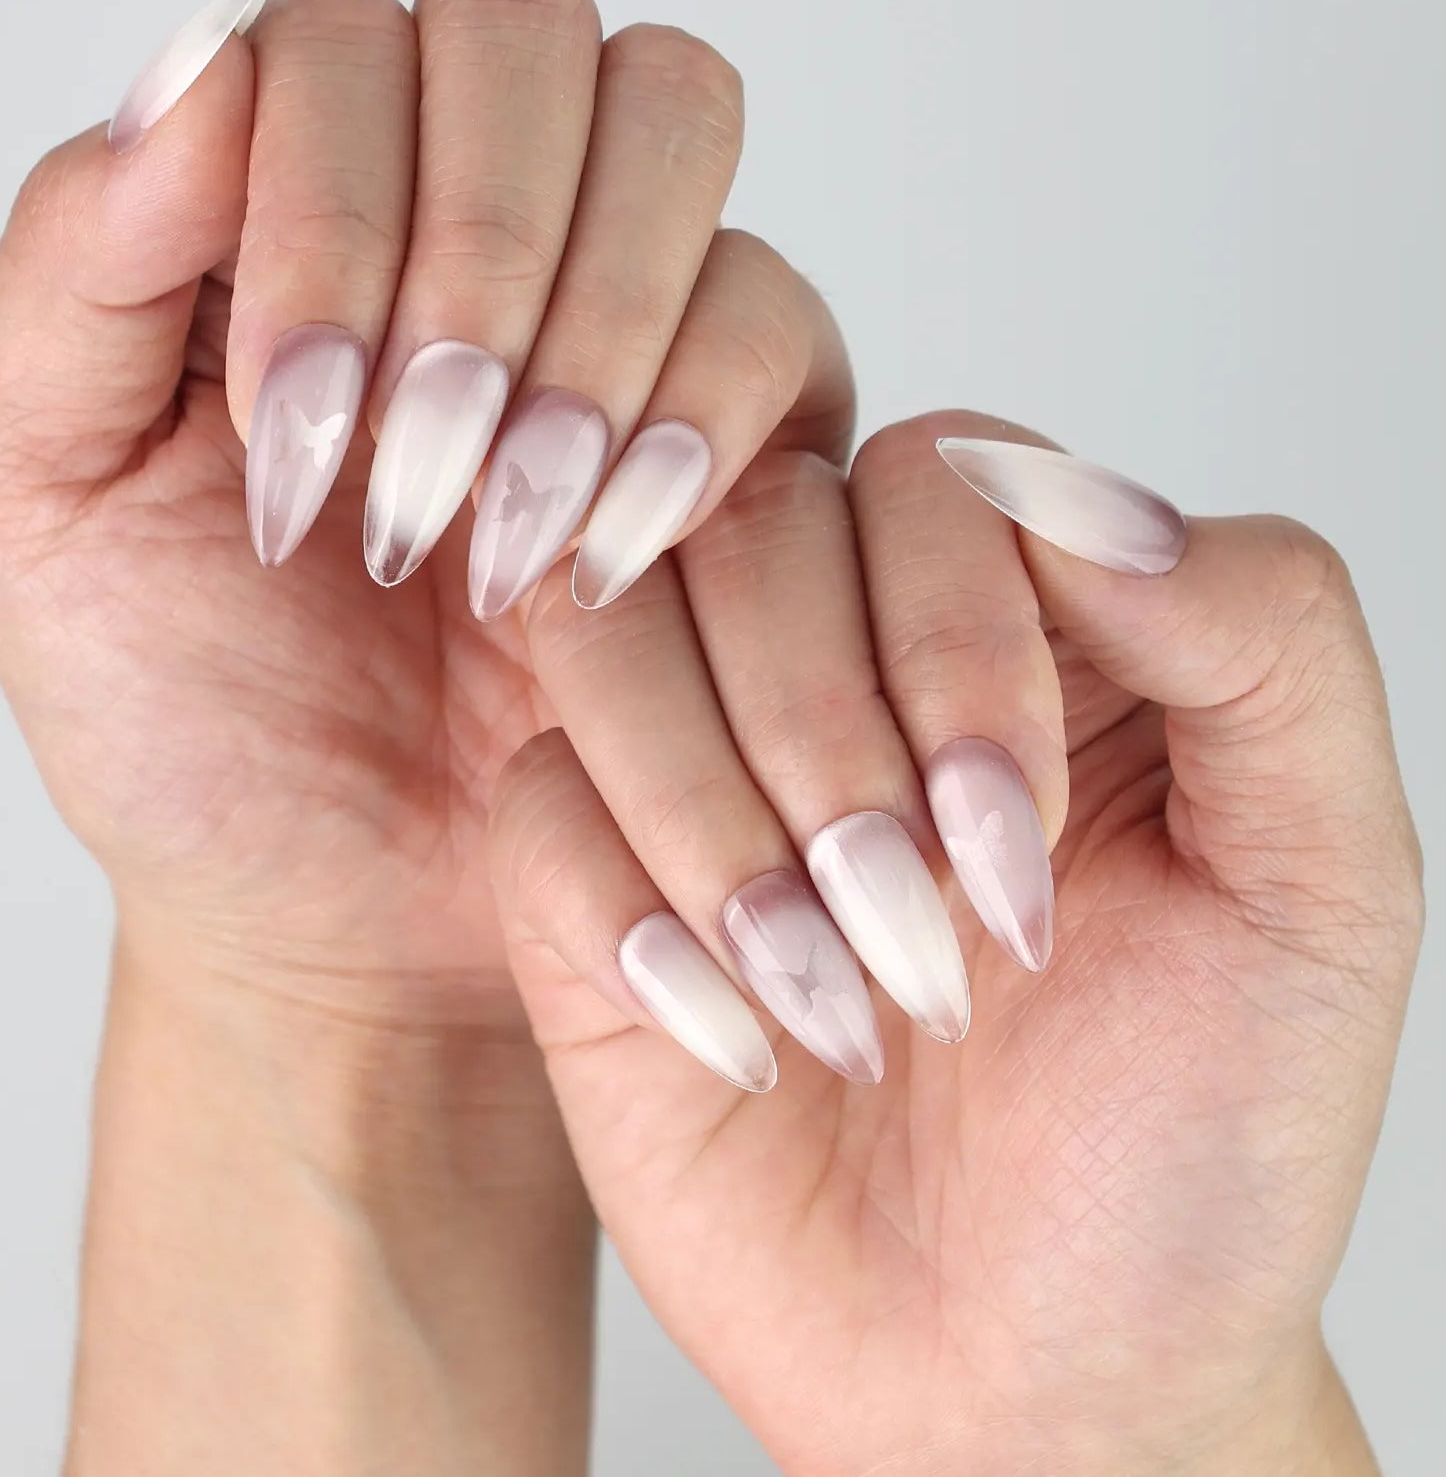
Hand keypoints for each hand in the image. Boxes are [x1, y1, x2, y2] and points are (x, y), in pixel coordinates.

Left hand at [0, 0, 850, 1473]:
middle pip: (522, 16)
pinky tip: (596, 560)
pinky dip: (692, 414)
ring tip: (502, 528)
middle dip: (473, 234)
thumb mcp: (38, 496)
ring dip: (592, 307)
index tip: (291, 432)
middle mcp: (460, 198)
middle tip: (412, 463)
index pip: (334, 41)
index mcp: (277, 187)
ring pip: (673, 109)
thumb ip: (77, 263)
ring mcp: (619, 284)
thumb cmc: (185, 707)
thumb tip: (197, 60)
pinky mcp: (747, 404)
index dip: (329, 207)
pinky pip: (772, 305)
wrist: (340, 909)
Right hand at [490, 414, 1420, 1475]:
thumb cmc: (1197, 1139)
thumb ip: (1268, 641)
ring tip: (840, 1004)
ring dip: (717, 819)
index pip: (933, 473)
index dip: (953, 629)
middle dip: (829, 736)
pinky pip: (535, 805)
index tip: (1013, 838)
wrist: (1044, 1386)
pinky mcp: (590, 892)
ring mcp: (701, 764)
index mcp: (1028, 621)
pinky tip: (740, 1039)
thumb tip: (1087, 497)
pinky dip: (632, 916)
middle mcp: (848, 660)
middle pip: (750, 527)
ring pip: (606, 627)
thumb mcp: (1322, 887)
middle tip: (930, 941)